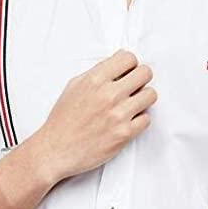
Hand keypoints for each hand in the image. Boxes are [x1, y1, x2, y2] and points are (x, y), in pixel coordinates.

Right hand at [38, 49, 156, 180]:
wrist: (56, 150)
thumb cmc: (63, 121)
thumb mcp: (74, 86)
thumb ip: (97, 72)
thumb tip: (116, 61)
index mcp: (95, 80)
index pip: (129, 58)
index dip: (130, 64)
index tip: (128, 71)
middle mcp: (108, 95)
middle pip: (145, 73)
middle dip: (140, 78)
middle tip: (134, 87)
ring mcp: (118, 115)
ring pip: (151, 95)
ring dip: (143, 99)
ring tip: (131, 104)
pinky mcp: (124, 134)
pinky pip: (147, 119)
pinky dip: (139, 120)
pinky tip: (127, 121)